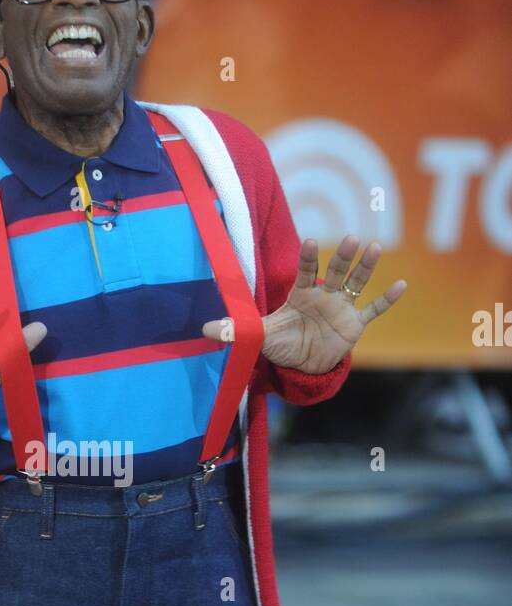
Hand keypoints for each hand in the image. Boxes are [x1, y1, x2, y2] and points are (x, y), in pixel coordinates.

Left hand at [202, 236, 406, 375]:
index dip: (309, 259)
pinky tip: (402, 285)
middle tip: (353, 238)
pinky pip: (373, 310)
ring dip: (366, 267)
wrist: (301, 366)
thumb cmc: (281, 344)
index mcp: (301, 294)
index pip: (306, 272)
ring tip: (376, 248)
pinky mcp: (354, 324)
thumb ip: (235, 330)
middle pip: (335, 272)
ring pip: (356, 283)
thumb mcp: (258, 337)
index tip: (312, 242)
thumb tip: (204, 329)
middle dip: (343, 256)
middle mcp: (324, 295)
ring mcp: (341, 308)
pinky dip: (386, 300)